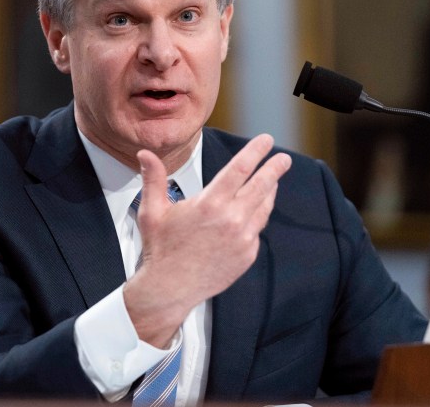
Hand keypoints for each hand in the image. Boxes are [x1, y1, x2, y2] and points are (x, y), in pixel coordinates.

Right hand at [123, 134, 291, 346]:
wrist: (171, 288)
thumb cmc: (161, 249)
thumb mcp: (153, 210)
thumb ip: (153, 178)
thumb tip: (145, 154)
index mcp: (210, 203)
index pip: (240, 169)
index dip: (256, 152)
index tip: (266, 141)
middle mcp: (231, 219)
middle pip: (262, 186)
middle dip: (274, 169)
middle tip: (284, 159)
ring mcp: (243, 238)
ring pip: (263, 207)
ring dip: (269, 192)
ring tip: (272, 182)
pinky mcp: (247, 254)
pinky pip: (257, 229)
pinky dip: (257, 217)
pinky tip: (254, 211)